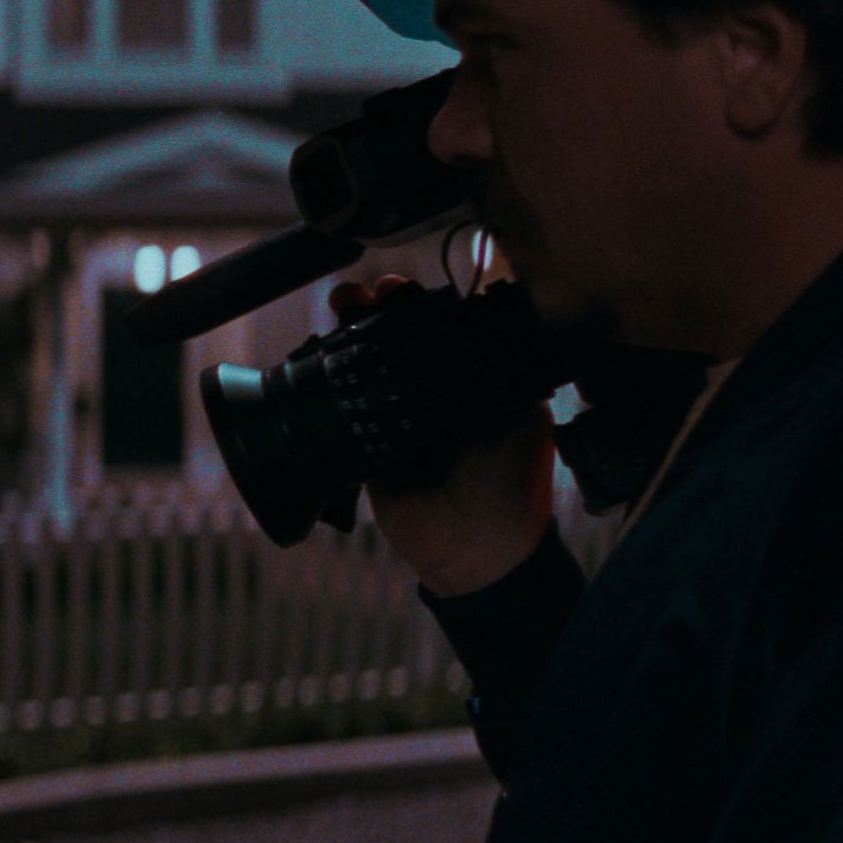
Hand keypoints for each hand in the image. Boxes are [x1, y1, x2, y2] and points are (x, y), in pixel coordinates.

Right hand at [331, 275, 558, 596]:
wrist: (474, 553)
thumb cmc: (513, 488)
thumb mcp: (523, 420)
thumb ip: (508, 374)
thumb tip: (494, 321)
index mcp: (473, 382)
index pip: (442, 327)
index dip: (423, 302)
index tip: (409, 289)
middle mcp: (434, 392)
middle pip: (400, 335)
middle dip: (383, 305)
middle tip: (375, 294)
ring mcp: (398, 415)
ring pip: (368, 358)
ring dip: (352, 324)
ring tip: (346, 303)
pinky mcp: (366, 443)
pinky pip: (342, 402)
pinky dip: (326, 371)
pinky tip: (320, 345)